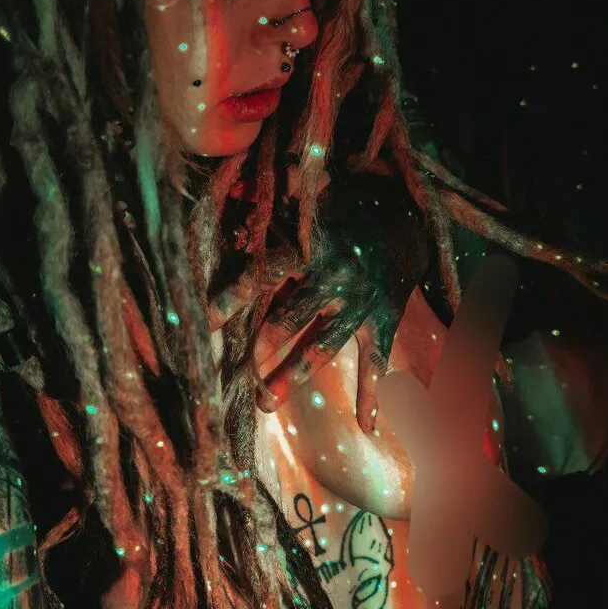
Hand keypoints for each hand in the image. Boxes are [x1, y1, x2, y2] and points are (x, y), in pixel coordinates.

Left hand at [208, 169, 431, 432]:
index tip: (205, 322)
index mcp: (308, 247)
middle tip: (234, 378)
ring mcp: (359, 303)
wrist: (402, 224)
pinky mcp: (383, 322)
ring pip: (322, 346)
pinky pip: (376, 362)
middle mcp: (333, 277)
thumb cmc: (335, 219)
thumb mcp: (308, 205)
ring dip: (293, 376)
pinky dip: (373, 394)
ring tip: (265, 403)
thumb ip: (276, 203)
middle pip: (290, 319)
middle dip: (261, 350)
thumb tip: (242, 183)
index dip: (234, 296)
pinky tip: (367, 425)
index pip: (265, 273)